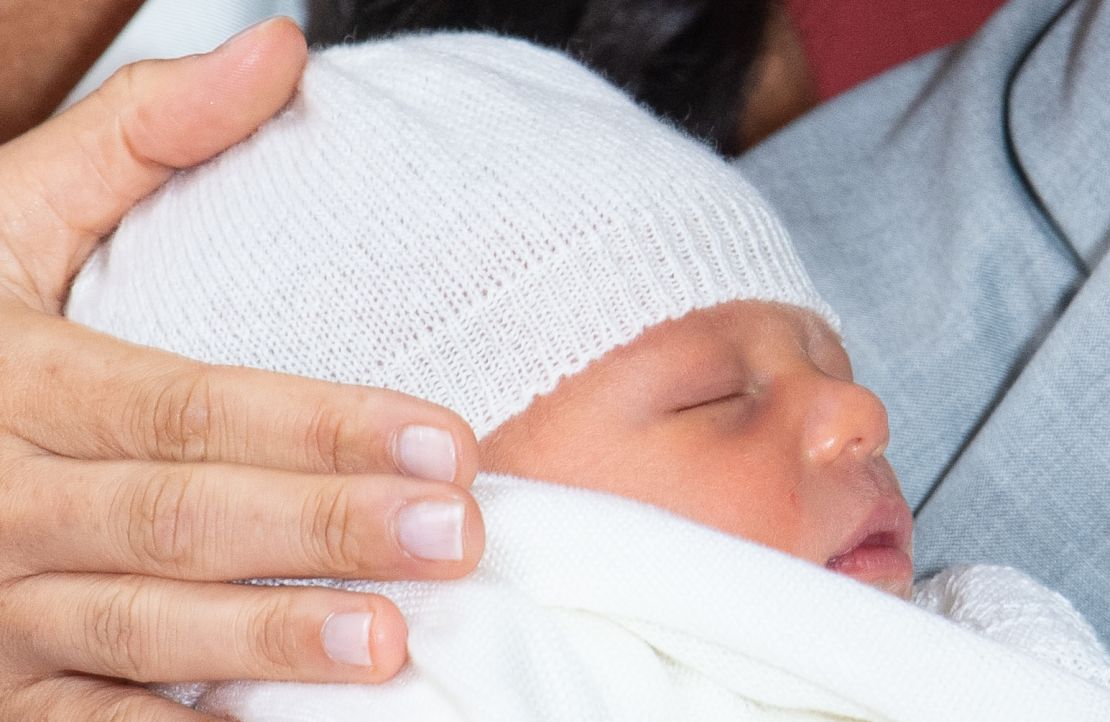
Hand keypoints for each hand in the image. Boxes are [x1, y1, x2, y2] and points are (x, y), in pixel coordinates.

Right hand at [0, 19, 483, 720]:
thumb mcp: (13, 210)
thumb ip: (143, 133)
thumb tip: (277, 44)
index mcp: (19, 377)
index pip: (195, 404)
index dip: (325, 424)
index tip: (450, 440)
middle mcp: (3, 496)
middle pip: (185, 516)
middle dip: (323, 531)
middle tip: (455, 540)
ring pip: (140, 627)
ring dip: (266, 641)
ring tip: (387, 649)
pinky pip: (82, 720)